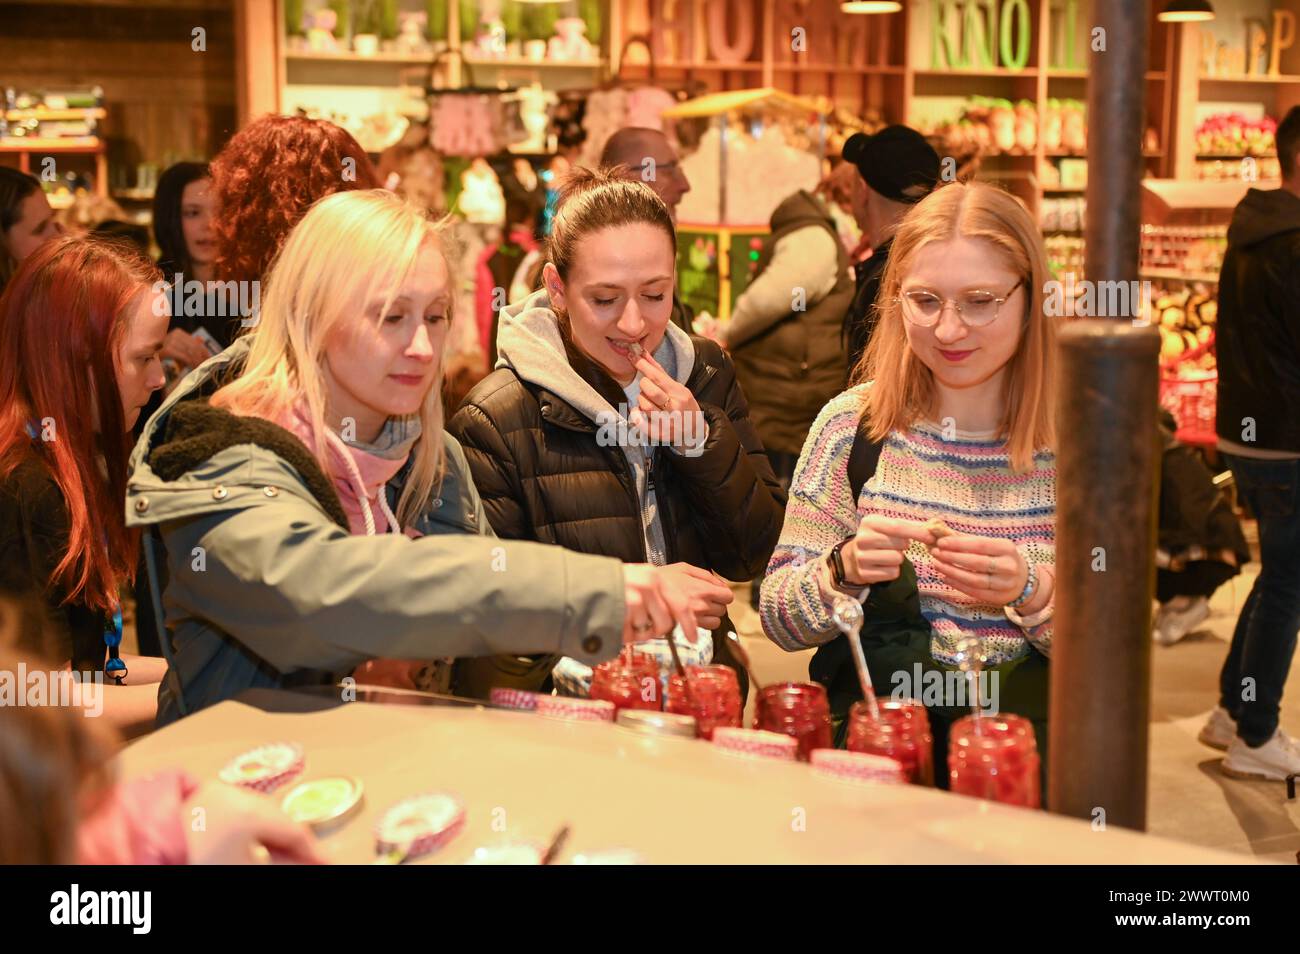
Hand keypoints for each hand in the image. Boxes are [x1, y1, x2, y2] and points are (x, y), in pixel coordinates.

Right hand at [161, 328, 210, 369]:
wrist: (149, 357)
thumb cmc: (167, 356)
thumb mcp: (181, 349)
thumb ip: (191, 344)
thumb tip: (201, 339)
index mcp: (178, 333)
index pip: (195, 342)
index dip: (204, 351)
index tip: (209, 359)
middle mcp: (174, 335)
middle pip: (194, 347)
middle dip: (202, 357)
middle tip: (207, 366)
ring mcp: (170, 342)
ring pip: (191, 352)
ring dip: (197, 361)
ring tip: (201, 368)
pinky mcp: (167, 350)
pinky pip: (185, 357)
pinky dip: (191, 363)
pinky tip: (194, 367)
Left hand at [183, 782, 327, 864]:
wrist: (136, 855)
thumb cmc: (189, 861)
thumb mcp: (244, 868)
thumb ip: (283, 863)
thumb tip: (306, 863)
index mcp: (248, 807)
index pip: (294, 829)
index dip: (313, 850)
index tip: (324, 862)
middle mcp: (230, 793)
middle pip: (274, 817)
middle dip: (289, 841)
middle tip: (303, 859)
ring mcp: (207, 793)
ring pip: (251, 812)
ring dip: (266, 835)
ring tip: (274, 855)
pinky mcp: (188, 800)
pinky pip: (229, 811)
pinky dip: (242, 828)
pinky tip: (243, 844)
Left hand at [630, 353, 705, 449]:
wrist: (694, 431)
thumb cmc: (683, 406)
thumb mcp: (677, 387)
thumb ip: (659, 372)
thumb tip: (643, 353)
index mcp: (680, 393)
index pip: (657, 376)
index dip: (642, 365)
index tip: (632, 356)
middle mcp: (674, 408)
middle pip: (649, 390)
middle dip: (643, 384)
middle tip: (647, 387)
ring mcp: (667, 422)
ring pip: (644, 405)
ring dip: (641, 399)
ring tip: (648, 400)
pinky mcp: (658, 434)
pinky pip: (640, 422)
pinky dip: (635, 414)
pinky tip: (639, 411)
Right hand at [657, 562, 733, 630]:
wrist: (646, 592)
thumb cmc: (664, 578)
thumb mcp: (685, 568)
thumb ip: (706, 576)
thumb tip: (721, 584)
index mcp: (703, 588)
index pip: (728, 596)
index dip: (723, 595)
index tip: (717, 594)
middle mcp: (702, 604)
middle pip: (723, 609)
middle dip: (716, 605)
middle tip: (705, 600)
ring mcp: (695, 617)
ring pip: (716, 621)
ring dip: (711, 616)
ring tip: (700, 610)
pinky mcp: (687, 626)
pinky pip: (706, 628)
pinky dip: (703, 624)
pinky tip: (695, 617)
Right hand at [837, 515, 936, 585]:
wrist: (853, 557)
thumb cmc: (878, 538)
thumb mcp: (888, 526)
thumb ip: (910, 525)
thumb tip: (934, 525)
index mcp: (869, 523)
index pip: (897, 527)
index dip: (916, 532)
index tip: (931, 537)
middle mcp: (862, 539)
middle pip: (900, 544)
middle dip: (904, 546)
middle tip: (895, 546)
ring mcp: (861, 557)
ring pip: (897, 559)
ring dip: (898, 559)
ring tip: (888, 555)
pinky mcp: (864, 573)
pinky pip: (892, 573)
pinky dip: (893, 570)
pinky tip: (884, 566)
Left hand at [929, 533, 1029, 605]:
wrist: (1023, 580)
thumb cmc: (1001, 558)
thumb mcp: (992, 545)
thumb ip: (968, 540)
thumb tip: (940, 533)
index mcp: (1006, 548)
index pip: (980, 545)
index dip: (959, 544)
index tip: (941, 542)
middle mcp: (1008, 566)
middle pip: (976, 563)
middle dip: (952, 558)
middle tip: (935, 553)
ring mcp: (1004, 584)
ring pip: (974, 580)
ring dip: (952, 572)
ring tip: (937, 564)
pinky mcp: (998, 597)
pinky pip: (974, 592)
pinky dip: (957, 585)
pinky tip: (945, 577)